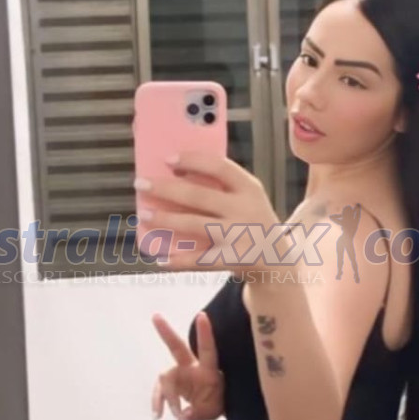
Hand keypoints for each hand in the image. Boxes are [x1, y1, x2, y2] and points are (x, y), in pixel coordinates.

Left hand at [134, 151, 282, 272]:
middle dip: (165, 189)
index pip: (220, 167)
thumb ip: (221, 185)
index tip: (168, 159)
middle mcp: (245, 210)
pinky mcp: (233, 259)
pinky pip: (200, 260)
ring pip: (194, 224)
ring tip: (144, 215)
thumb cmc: (251, 219)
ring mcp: (239, 236)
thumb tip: (175, 175)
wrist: (278, 259)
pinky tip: (160, 258)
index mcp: (249, 188)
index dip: (193, 161)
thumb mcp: (247, 197)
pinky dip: (178, 260)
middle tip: (141, 183)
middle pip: (199, 195)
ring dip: (165, 219)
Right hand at [150, 311, 223, 419]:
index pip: (208, 350)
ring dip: (165, 398)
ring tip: (167, 415)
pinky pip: (160, 391)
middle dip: (166, 332)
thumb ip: (198, 413)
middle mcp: (191, 367)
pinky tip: (158, 416)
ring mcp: (179, 373)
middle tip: (155, 316)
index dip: (205, 333)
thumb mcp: (213, 411)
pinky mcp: (171, 383)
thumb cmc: (216, 403)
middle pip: (177, 347)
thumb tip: (183, 415)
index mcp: (208, 370)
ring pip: (165, 379)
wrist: (212, 406)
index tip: (202, 315)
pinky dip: (158, 403)